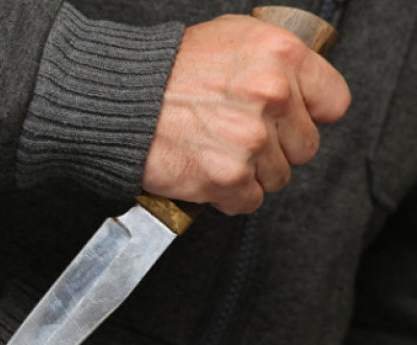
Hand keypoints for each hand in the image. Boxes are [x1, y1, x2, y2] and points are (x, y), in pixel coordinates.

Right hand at [142, 15, 350, 214]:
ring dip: (248, 172)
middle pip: (304, 147)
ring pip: (277, 177)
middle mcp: (271, 95)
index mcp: (280, 55)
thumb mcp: (229, 38)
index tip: (287, 119)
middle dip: (274, 147)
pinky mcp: (227, 176)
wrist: (118, 99)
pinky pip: (248, 201)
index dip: (307, 114)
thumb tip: (299, 88)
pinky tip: (205, 170)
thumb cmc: (165, 69)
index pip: (333, 102)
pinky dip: (228, 195)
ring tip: (213, 150)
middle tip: (236, 134)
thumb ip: (273, 62)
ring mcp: (250, 139)